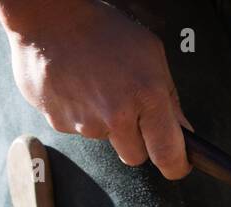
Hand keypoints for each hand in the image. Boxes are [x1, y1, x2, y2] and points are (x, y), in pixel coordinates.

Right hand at [0, 0, 191, 178]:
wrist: (47, 15)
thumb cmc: (102, 30)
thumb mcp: (151, 55)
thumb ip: (170, 99)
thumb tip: (184, 132)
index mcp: (147, 98)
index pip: (168, 155)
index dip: (176, 166)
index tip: (178, 165)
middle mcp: (116, 115)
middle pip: (136, 157)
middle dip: (138, 141)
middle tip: (129, 110)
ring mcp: (84, 121)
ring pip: (105, 139)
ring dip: (105, 123)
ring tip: (97, 87)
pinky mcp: (57, 121)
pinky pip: (77, 129)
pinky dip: (79, 113)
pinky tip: (77, 87)